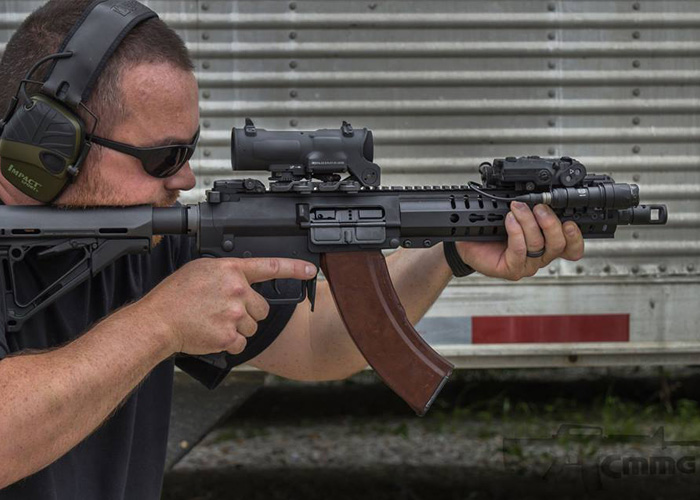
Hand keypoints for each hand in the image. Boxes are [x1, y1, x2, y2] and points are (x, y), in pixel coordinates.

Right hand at [138, 257, 315, 354]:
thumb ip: (227, 274)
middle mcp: (237, 290)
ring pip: (253, 326)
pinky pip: (242, 343)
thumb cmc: (174, 296)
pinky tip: (213, 334)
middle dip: (248, 312)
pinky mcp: (230, 336)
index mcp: (231, 270)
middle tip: (224, 312)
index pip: (270, 266)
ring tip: (214, 322)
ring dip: (239, 328)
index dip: (295, 268)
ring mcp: (235, 314)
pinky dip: (230, 343)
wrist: (158, 321)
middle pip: (262, 307)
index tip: (311, 270)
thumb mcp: (201, 271)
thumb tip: (241, 280)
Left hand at [456, 201, 583, 280]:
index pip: (572, 247)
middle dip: (550, 222)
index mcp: (547, 245)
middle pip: (559, 244)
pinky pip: (520, 250)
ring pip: (539, 245)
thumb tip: (539, 191)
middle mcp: (540, 256)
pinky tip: (509, 220)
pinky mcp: (513, 269)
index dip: (575, 236)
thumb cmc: (492, 231)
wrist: (468, 245)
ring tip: (517, 208)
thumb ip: (532, 208)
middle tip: (538, 207)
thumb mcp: (516, 216)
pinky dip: (516, 232)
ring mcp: (527, 264)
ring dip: (529, 222)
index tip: (570, 221)